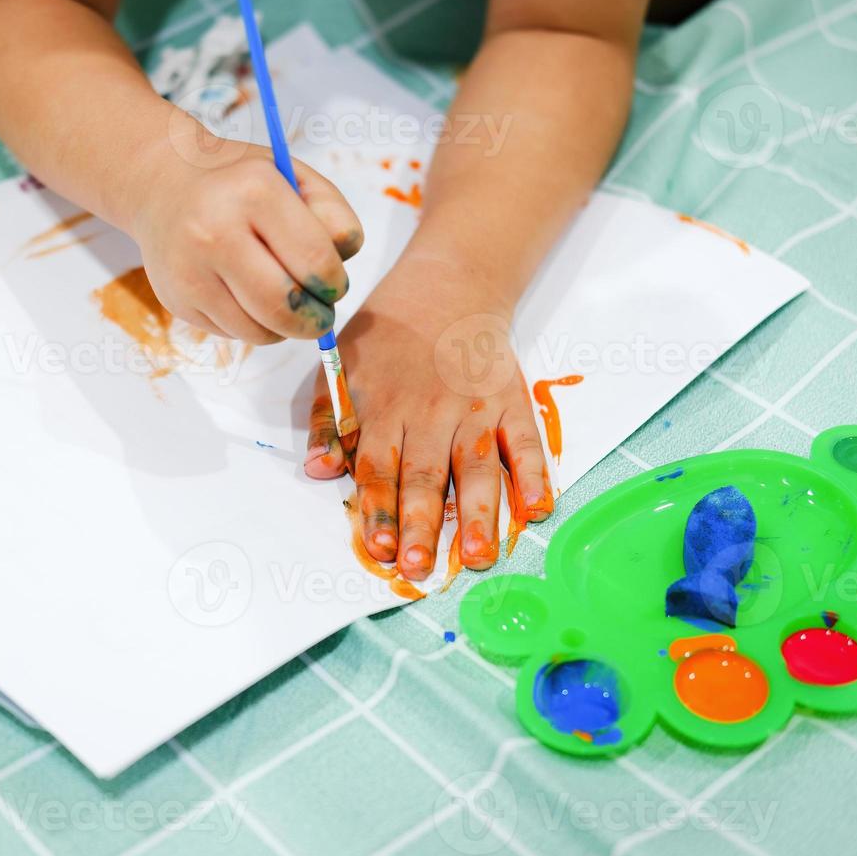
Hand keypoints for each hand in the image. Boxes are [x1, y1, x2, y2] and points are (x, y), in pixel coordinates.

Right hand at [130, 143, 362, 343]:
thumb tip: (337, 277)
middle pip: (285, 307)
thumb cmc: (241, 183)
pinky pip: (232, 334)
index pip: (316, 262)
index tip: (334, 284)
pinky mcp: (176, 300)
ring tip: (284, 301)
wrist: (162, 184)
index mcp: (254, 192)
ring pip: (259, 332)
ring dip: (284, 328)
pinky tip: (247, 296)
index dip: (335, 283)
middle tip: (320, 313)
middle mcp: (214, 232)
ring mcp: (189, 271)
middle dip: (315, 320)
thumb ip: (333, 215)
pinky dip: (252, 326)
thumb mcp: (293, 177)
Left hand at [305, 258, 551, 581]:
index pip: (378, 467)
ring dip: (477, 515)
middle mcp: (431, 412)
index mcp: (384, 408)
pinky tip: (538, 510)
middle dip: (420, 526)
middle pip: (425, 476)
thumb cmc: (386, 337)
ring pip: (477, 468)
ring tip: (478, 557)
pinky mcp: (512, 402)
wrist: (446, 287)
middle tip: (418, 567)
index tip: (378, 548)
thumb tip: (318, 471)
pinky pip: (527, 443)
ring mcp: (476, 409)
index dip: (378, 509)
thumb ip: (326, 422)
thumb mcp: (340, 368)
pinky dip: (536, 476)